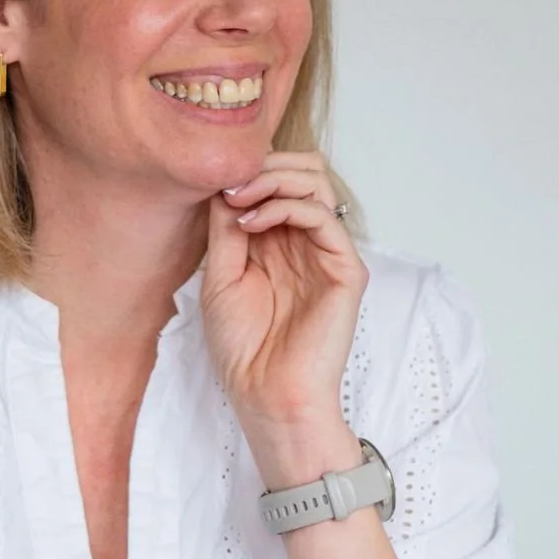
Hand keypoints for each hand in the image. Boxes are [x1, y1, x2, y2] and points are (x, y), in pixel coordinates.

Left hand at [201, 152, 366, 484]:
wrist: (265, 393)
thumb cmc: (243, 348)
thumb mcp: (221, 275)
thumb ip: (226, 228)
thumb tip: (224, 181)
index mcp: (279, 241)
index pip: (278, 180)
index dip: (249, 169)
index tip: (212, 180)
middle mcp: (306, 241)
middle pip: (304, 171)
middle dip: (265, 164)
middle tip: (230, 182)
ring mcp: (327, 253)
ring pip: (316, 183)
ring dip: (273, 178)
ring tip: (239, 199)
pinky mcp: (345, 269)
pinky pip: (323, 217)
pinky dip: (285, 206)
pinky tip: (253, 223)